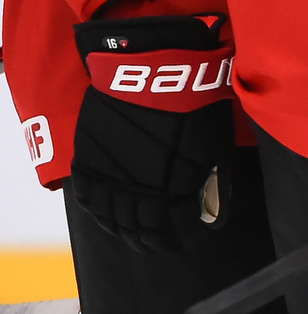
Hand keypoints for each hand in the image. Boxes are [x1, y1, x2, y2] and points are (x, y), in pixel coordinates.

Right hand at [69, 13, 236, 251]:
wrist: (154, 68)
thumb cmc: (194, 101)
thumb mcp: (213, 142)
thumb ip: (209, 177)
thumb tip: (211, 207)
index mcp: (174, 186)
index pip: (173, 228)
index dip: (179, 238)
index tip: (184, 241)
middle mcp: (139, 189)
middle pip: (140, 230)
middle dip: (151, 241)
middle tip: (158, 245)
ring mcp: (110, 175)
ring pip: (112, 219)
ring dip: (123, 232)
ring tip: (133, 237)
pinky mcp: (89, 160)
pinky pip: (88, 198)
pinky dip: (97, 212)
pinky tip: (105, 217)